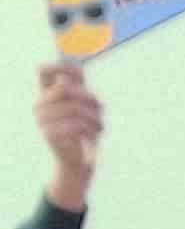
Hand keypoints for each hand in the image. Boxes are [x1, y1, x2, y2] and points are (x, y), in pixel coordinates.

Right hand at [32, 63, 98, 207]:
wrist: (76, 161)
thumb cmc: (82, 131)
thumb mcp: (83, 107)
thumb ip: (79, 89)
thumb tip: (79, 69)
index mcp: (45, 95)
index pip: (44, 71)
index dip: (61, 67)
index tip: (81, 74)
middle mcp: (39, 105)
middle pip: (66, 89)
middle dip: (89, 97)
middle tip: (100, 108)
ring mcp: (41, 119)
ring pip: (75, 108)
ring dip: (94, 117)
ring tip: (100, 126)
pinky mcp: (49, 134)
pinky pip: (75, 124)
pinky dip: (90, 129)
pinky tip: (94, 135)